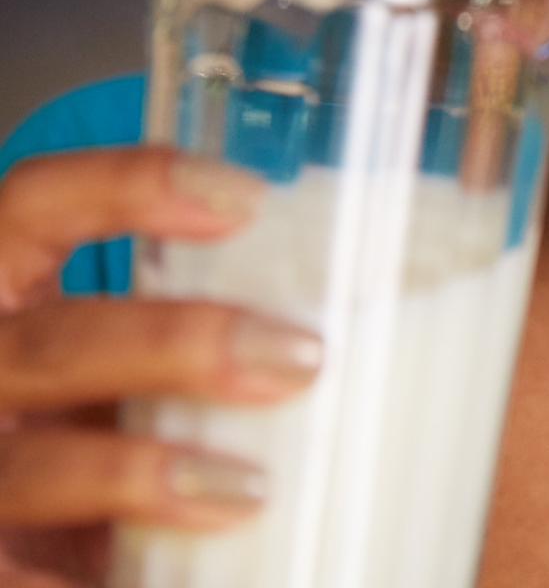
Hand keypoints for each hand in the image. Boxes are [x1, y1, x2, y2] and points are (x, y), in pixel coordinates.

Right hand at [0, 147, 320, 585]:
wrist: (19, 543)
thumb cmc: (90, 434)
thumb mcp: (115, 368)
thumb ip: (181, 342)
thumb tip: (330, 327)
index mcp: (7, 293)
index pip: (38, 203)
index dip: (127, 185)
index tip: (246, 197)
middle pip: (57, 340)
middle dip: (179, 346)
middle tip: (298, 357)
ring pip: (38, 463)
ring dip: (147, 474)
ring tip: (252, 488)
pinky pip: (22, 579)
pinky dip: (91, 580)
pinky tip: (185, 579)